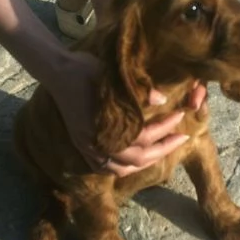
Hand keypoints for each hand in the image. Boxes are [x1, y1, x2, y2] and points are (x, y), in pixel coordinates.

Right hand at [49, 52, 207, 176]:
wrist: (56, 72)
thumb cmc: (85, 70)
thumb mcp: (112, 75)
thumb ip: (137, 89)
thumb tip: (162, 100)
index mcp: (106, 127)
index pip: (143, 135)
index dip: (165, 127)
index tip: (180, 115)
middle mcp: (97, 144)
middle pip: (137, 158)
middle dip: (163, 148)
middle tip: (182, 137)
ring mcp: (88, 148)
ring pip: (122, 168)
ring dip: (146, 161)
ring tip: (164, 149)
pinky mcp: (83, 146)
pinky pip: (105, 168)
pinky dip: (124, 168)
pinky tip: (136, 160)